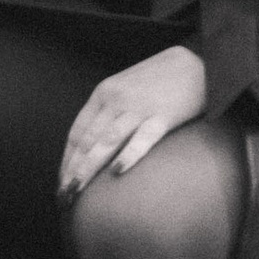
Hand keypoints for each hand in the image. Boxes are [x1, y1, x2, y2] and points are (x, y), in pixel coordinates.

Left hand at [57, 45, 208, 204]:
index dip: (67, 159)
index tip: (62, 181)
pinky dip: (128, 155)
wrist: (196, 64)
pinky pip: (142, 138)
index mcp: (104, 93)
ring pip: (107, 141)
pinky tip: (117, 172)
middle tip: (64, 195)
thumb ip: (109, 113)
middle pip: (88, 140)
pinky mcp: (163, 116)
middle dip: (73, 169)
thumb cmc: (159, 80)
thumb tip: (92, 147)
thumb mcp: (125, 89)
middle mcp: (116, 99)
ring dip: (90, 167)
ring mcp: (139, 107)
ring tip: (78, 189)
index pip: (77, 132)